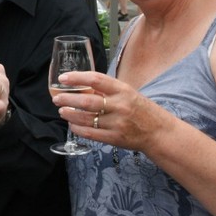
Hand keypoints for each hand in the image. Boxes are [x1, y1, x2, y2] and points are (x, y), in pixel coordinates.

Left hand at [53, 71, 168, 149]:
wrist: (159, 132)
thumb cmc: (141, 109)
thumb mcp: (128, 93)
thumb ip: (108, 90)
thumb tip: (82, 85)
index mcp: (123, 90)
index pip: (96, 79)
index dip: (77, 77)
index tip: (63, 77)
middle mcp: (120, 105)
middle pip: (87, 101)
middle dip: (68, 99)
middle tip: (57, 98)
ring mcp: (117, 123)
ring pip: (86, 119)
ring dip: (70, 114)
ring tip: (61, 110)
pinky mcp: (115, 138)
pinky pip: (91, 134)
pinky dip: (78, 129)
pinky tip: (72, 125)